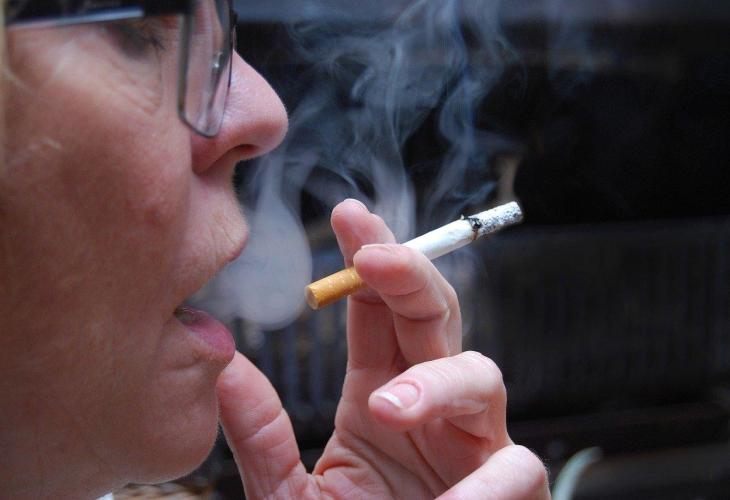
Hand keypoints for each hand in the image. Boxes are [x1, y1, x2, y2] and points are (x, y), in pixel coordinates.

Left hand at [216, 199, 549, 498]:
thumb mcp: (291, 495)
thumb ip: (263, 437)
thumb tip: (226, 368)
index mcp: (380, 394)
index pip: (377, 311)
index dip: (368, 260)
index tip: (347, 215)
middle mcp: (430, 406)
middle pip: (434, 317)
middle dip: (412, 275)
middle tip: (377, 255)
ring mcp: (472, 444)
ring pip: (482, 376)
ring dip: (439, 382)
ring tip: (389, 408)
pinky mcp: (510, 491)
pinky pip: (515, 468)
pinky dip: (486, 486)